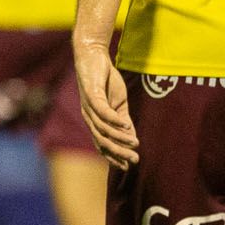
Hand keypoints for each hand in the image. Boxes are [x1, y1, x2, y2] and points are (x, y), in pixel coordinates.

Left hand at [74, 38, 137, 168]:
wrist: (94, 58)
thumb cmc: (106, 81)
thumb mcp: (119, 104)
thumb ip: (124, 120)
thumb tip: (133, 138)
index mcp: (95, 122)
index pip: (102, 145)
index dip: (114, 157)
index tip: (129, 166)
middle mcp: (89, 118)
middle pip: (102, 141)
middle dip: (118, 152)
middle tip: (134, 160)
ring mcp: (89, 108)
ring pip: (103, 129)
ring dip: (119, 138)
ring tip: (135, 143)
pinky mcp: (91, 95)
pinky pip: (102, 112)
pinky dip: (114, 120)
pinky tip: (126, 125)